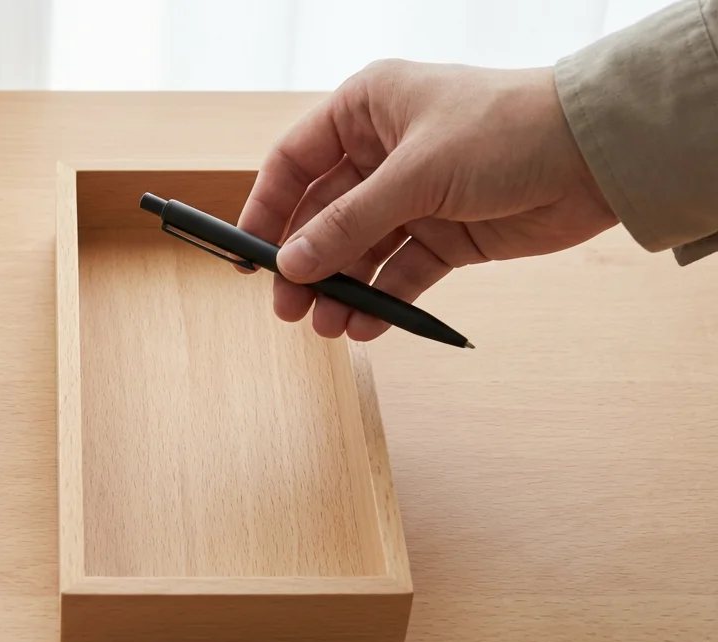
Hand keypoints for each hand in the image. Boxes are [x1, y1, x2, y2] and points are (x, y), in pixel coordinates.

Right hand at [237, 61, 618, 340]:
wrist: (598, 154)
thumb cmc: (506, 131)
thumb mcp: (415, 175)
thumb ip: (348, 224)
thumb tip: (291, 264)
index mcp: (366, 110)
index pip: (294, 162)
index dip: (266, 208)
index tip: (249, 256)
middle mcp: (384, 151)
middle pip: (322, 214)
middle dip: (304, 262)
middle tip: (289, 307)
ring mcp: (415, 195)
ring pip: (359, 249)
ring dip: (341, 288)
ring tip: (327, 325)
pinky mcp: (447, 234)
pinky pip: (400, 272)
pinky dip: (382, 299)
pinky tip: (366, 325)